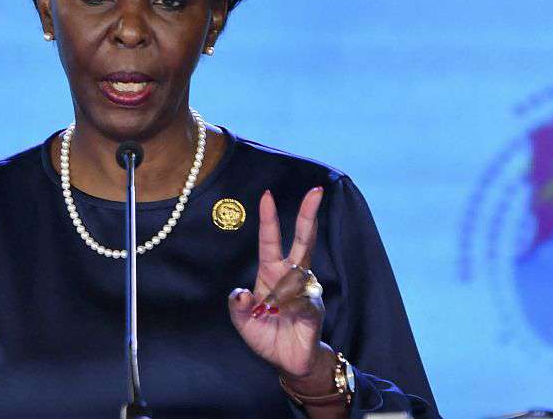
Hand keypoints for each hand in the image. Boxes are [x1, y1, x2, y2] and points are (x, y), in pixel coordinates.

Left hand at [228, 187, 330, 379]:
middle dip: (309, 215)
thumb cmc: (266, 334)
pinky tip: (285, 318)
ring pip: (297, 276)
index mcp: (271, 272)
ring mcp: (307, 289)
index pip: (271, 240)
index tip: (267, 195)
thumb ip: (237, 306)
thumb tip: (239, 293)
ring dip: (280, 294)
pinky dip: (289, 310)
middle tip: (316, 191)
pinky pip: (302, 302)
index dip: (269, 218)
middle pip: (304, 240)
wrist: (289, 360)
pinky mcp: (315, 307)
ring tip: (271, 313)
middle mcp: (292, 275)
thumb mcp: (242, 321)